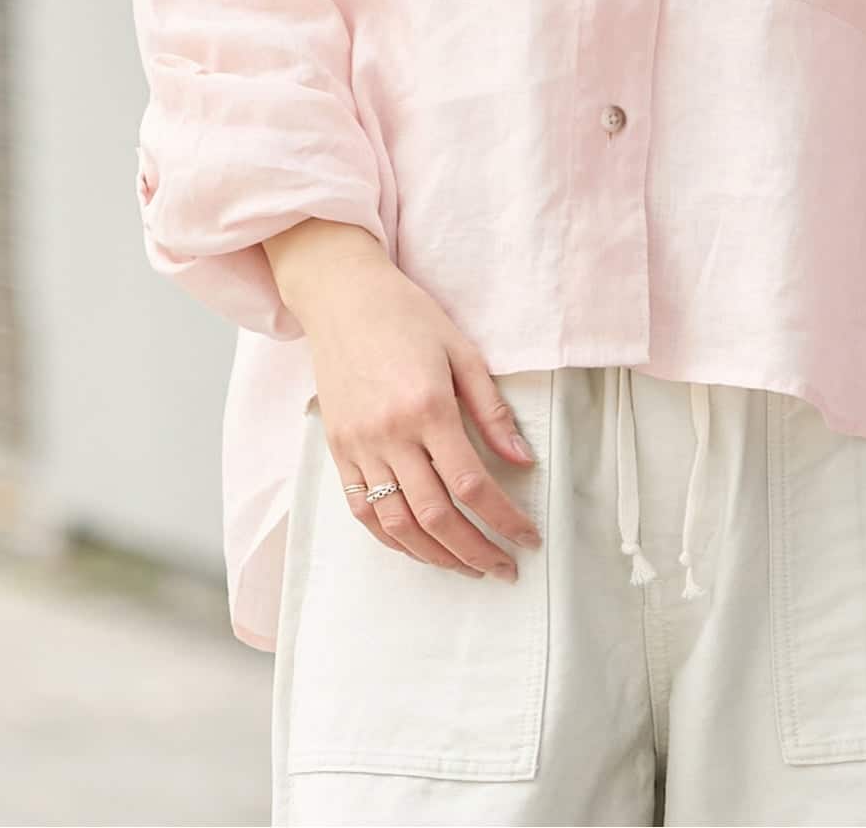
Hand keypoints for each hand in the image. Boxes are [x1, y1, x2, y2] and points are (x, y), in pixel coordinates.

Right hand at [263, 220, 543, 578]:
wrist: (343, 296)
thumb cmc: (408, 317)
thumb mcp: (463, 352)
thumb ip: (492, 411)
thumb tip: (523, 459)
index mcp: (428, 407)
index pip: (472, 484)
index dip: (505, 519)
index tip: (528, 538)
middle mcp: (390, 434)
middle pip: (436, 516)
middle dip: (475, 551)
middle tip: (504, 568)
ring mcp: (359, 446)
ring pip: (396, 524)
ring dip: (434, 556)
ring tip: (467, 567)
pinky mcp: (337, 450)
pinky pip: (360, 511)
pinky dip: (391, 538)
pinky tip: (417, 547)